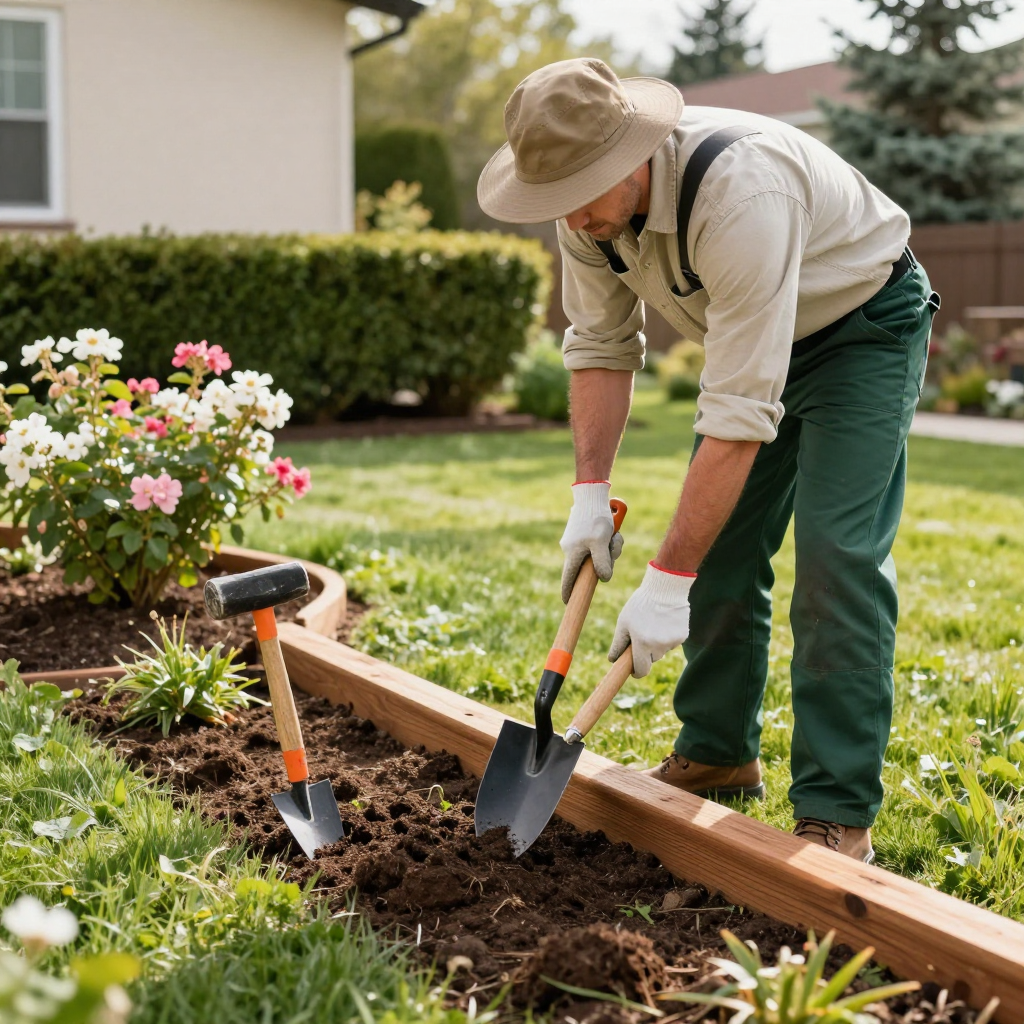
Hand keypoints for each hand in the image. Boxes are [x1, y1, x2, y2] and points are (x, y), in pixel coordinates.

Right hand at [559, 481, 623, 602]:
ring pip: (597, 554)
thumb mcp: (601, 543)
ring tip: (614, 534)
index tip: (569, 602)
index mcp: (572, 553)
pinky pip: (598, 543)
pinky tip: (612, 530)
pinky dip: (607, 540)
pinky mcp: (584, 533)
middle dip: (606, 561)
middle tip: (613, 547)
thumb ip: (602, 563)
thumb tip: (603, 579)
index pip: (568, 579)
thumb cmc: (596, 518)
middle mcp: (572, 548)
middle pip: (589, 566)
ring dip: (609, 548)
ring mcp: (577, 540)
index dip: (569, 591)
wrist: (592, 494)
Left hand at [609, 562, 696, 677]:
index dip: (636, 671)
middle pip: (651, 659)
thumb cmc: (640, 604)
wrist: (665, 588)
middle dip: (645, 652)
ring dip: (657, 643)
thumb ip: (618, 644)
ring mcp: (672, 642)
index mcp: (642, 644)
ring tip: (654, 622)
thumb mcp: (624, 622)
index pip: (641, 670)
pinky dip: (667, 636)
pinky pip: (672, 642)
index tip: (633, 669)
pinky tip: (665, 621)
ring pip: (662, 650)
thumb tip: (612, 660)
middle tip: (642, 633)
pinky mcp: (683, 636)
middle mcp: (659, 646)